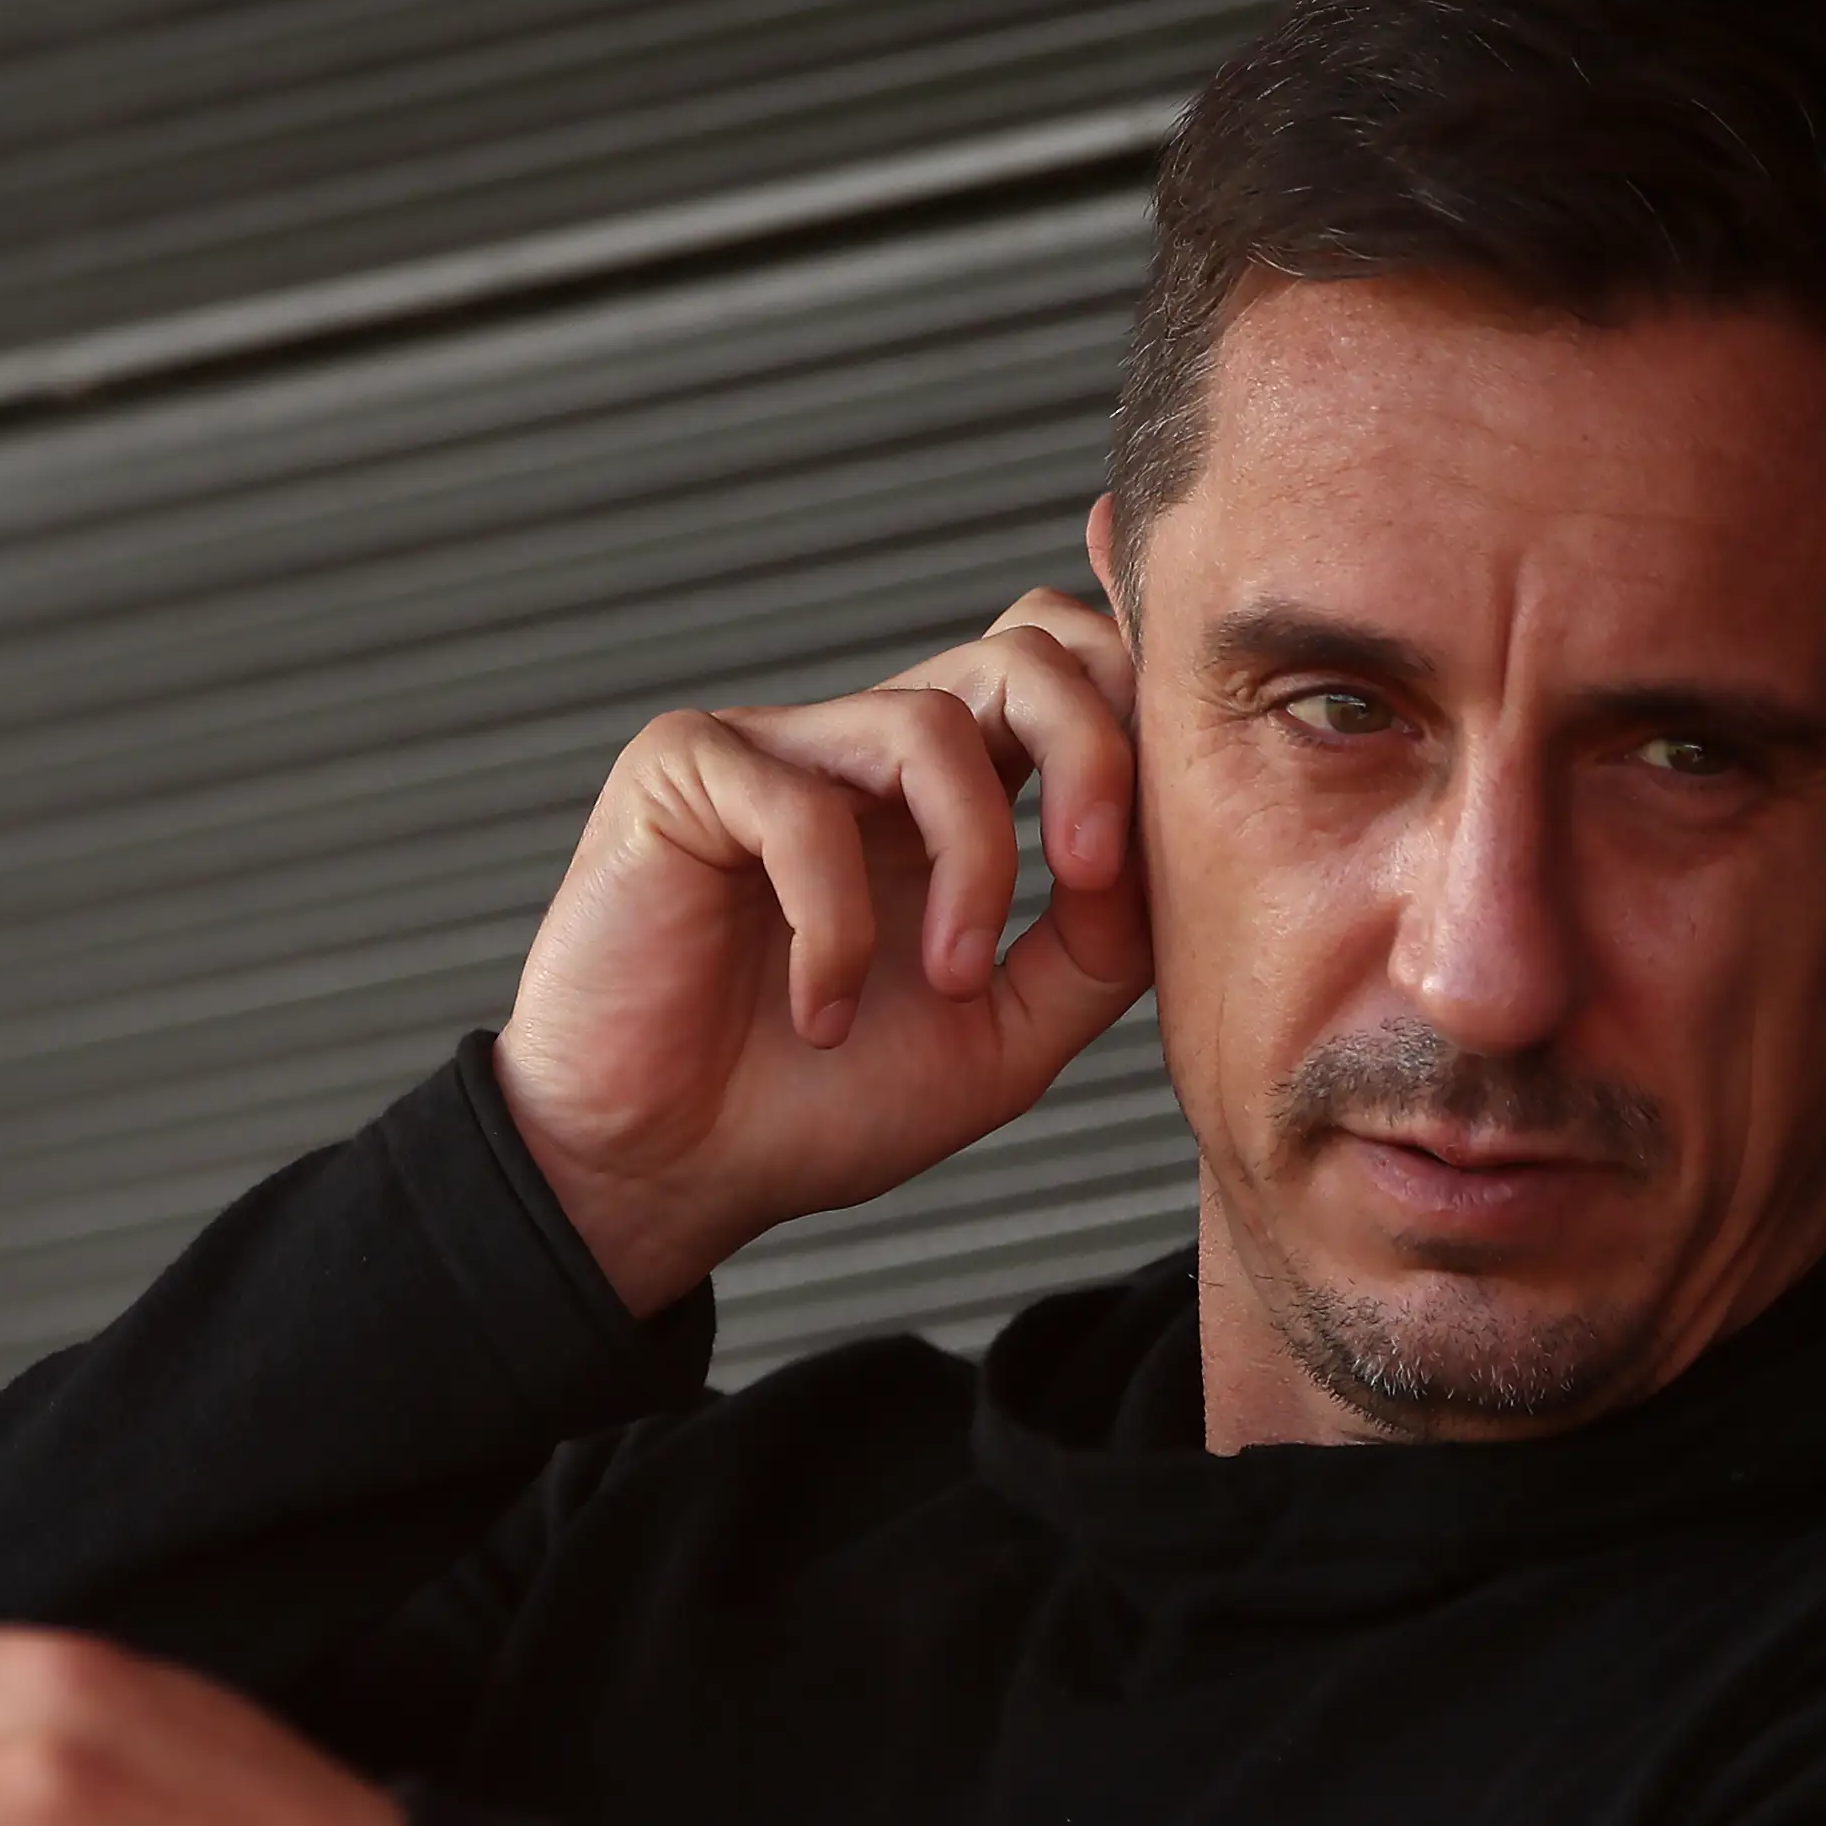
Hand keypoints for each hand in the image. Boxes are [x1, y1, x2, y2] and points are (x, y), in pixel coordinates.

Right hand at [498, 592, 1153, 1313]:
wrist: (665, 1176)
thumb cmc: (813, 1108)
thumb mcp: (1003, 1040)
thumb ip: (1094, 948)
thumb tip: (1160, 855)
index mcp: (944, 797)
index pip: (1061, 670)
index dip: (1130, 706)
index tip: (1149, 839)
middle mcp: (863, 753)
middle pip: (1019, 649)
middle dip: (1090, 748)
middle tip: (1089, 876)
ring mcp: (773, 750)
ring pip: (927, 725)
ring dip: (971, 863)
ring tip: (946, 981)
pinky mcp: (683, 773)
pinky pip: (803, 807)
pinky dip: (839, 926)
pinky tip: (824, 1009)